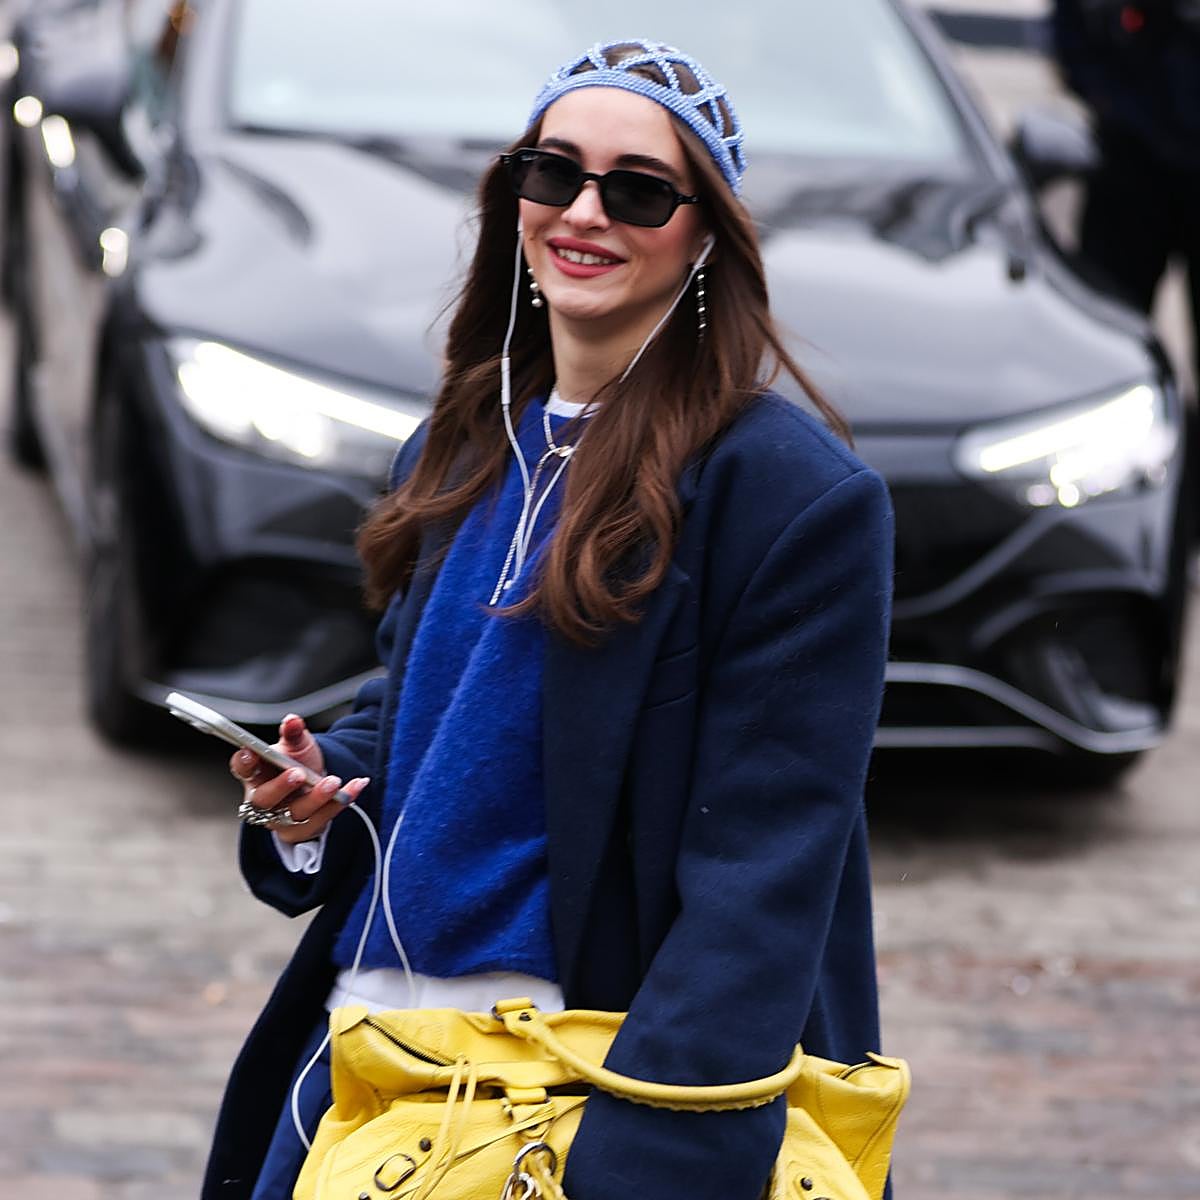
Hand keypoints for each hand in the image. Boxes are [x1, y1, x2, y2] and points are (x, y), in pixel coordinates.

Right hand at [228, 713, 368, 844]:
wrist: (314, 785)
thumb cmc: (297, 763)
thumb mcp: (296, 745)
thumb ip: (293, 733)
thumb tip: (292, 720)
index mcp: (255, 775)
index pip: (242, 769)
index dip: (244, 762)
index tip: (251, 752)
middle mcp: (263, 800)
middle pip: (264, 798)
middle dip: (281, 786)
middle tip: (299, 773)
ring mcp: (280, 820)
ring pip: (296, 813)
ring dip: (317, 797)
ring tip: (333, 782)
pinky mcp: (301, 831)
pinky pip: (321, 820)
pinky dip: (339, 803)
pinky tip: (355, 786)